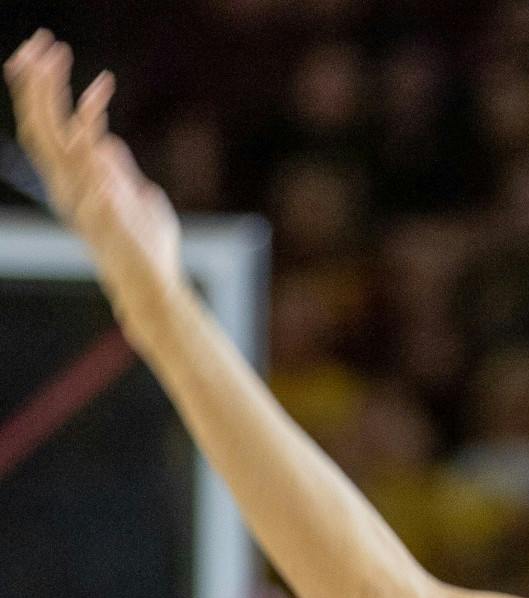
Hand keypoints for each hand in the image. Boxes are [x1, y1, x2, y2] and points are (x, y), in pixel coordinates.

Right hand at [6, 31, 184, 318]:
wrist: (154, 287)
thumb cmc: (147, 245)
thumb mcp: (134, 195)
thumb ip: (118, 169)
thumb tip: (107, 143)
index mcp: (73, 181)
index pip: (47, 127)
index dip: (41, 90)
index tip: (49, 51)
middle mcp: (70, 187)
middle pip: (40, 125)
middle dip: (37, 83)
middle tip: (42, 43)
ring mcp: (84, 201)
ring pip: (58, 142)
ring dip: (58, 98)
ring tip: (60, 60)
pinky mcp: (105, 215)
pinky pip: (94, 177)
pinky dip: (93, 151)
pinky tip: (98, 115)